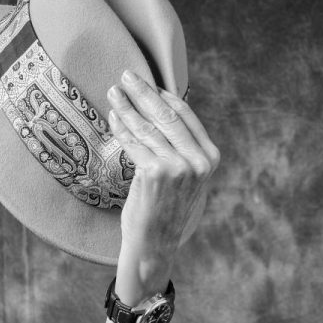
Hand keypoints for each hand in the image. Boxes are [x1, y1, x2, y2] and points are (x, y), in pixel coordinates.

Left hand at [107, 69, 219, 287]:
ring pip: (148, 128)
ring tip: (113, 93)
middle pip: (166, 116)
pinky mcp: (156, 173)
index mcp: (210, 157)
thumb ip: (179, 150)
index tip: (148, 84)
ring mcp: (178, 167)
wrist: (154, 246)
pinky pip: (134, 144)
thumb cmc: (163, 211)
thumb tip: (157, 113)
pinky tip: (113, 117)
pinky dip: (121, 128)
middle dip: (143, 93)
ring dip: (128, 107)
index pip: (185, 116)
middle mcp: (198, 161)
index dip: (164, 96)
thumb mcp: (182, 178)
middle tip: (125, 76)